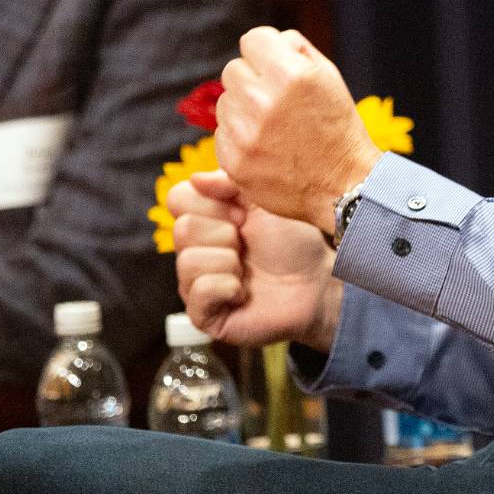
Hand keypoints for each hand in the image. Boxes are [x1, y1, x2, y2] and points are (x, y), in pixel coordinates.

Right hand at [170, 170, 343, 350]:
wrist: (316, 280)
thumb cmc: (293, 240)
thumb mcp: (263, 199)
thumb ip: (230, 182)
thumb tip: (196, 178)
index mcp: (203, 220)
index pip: (177, 198)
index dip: (215, 204)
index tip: (244, 216)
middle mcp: (193, 251)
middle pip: (182, 229)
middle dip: (226, 234)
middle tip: (248, 245)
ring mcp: (195, 284)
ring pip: (189, 261)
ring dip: (230, 262)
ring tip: (247, 269)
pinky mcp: (204, 315)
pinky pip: (199, 291)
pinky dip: (228, 287)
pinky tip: (243, 292)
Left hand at [215, 27, 381, 230]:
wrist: (343, 185)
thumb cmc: (337, 127)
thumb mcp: (329, 77)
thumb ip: (297, 49)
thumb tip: (271, 40)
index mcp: (289, 74)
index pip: (252, 40)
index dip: (266, 52)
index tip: (276, 68)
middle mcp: (262, 100)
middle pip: (233, 70)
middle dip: (252, 81)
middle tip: (276, 102)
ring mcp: (244, 133)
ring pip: (224, 102)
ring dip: (243, 109)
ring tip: (274, 127)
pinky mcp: (233, 160)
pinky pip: (222, 133)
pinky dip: (239, 138)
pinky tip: (266, 147)